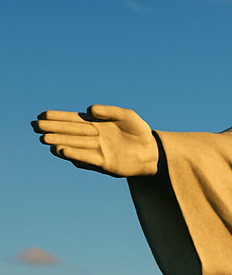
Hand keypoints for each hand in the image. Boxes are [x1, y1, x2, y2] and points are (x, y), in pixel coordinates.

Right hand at [32, 105, 158, 177]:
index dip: (58, 117)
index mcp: (97, 125)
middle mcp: (94, 138)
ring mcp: (98, 151)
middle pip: (70, 132)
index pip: (74, 120)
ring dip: (60, 142)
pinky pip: (87, 159)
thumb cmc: (140, 131)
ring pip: (75, 145)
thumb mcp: (127, 116)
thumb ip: (108, 111)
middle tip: (36, 127)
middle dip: (53, 129)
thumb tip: (88, 110)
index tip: (42, 115)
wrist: (154, 151)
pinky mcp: (105, 163)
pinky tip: (62, 151)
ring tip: (45, 139)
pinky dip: (75, 155)